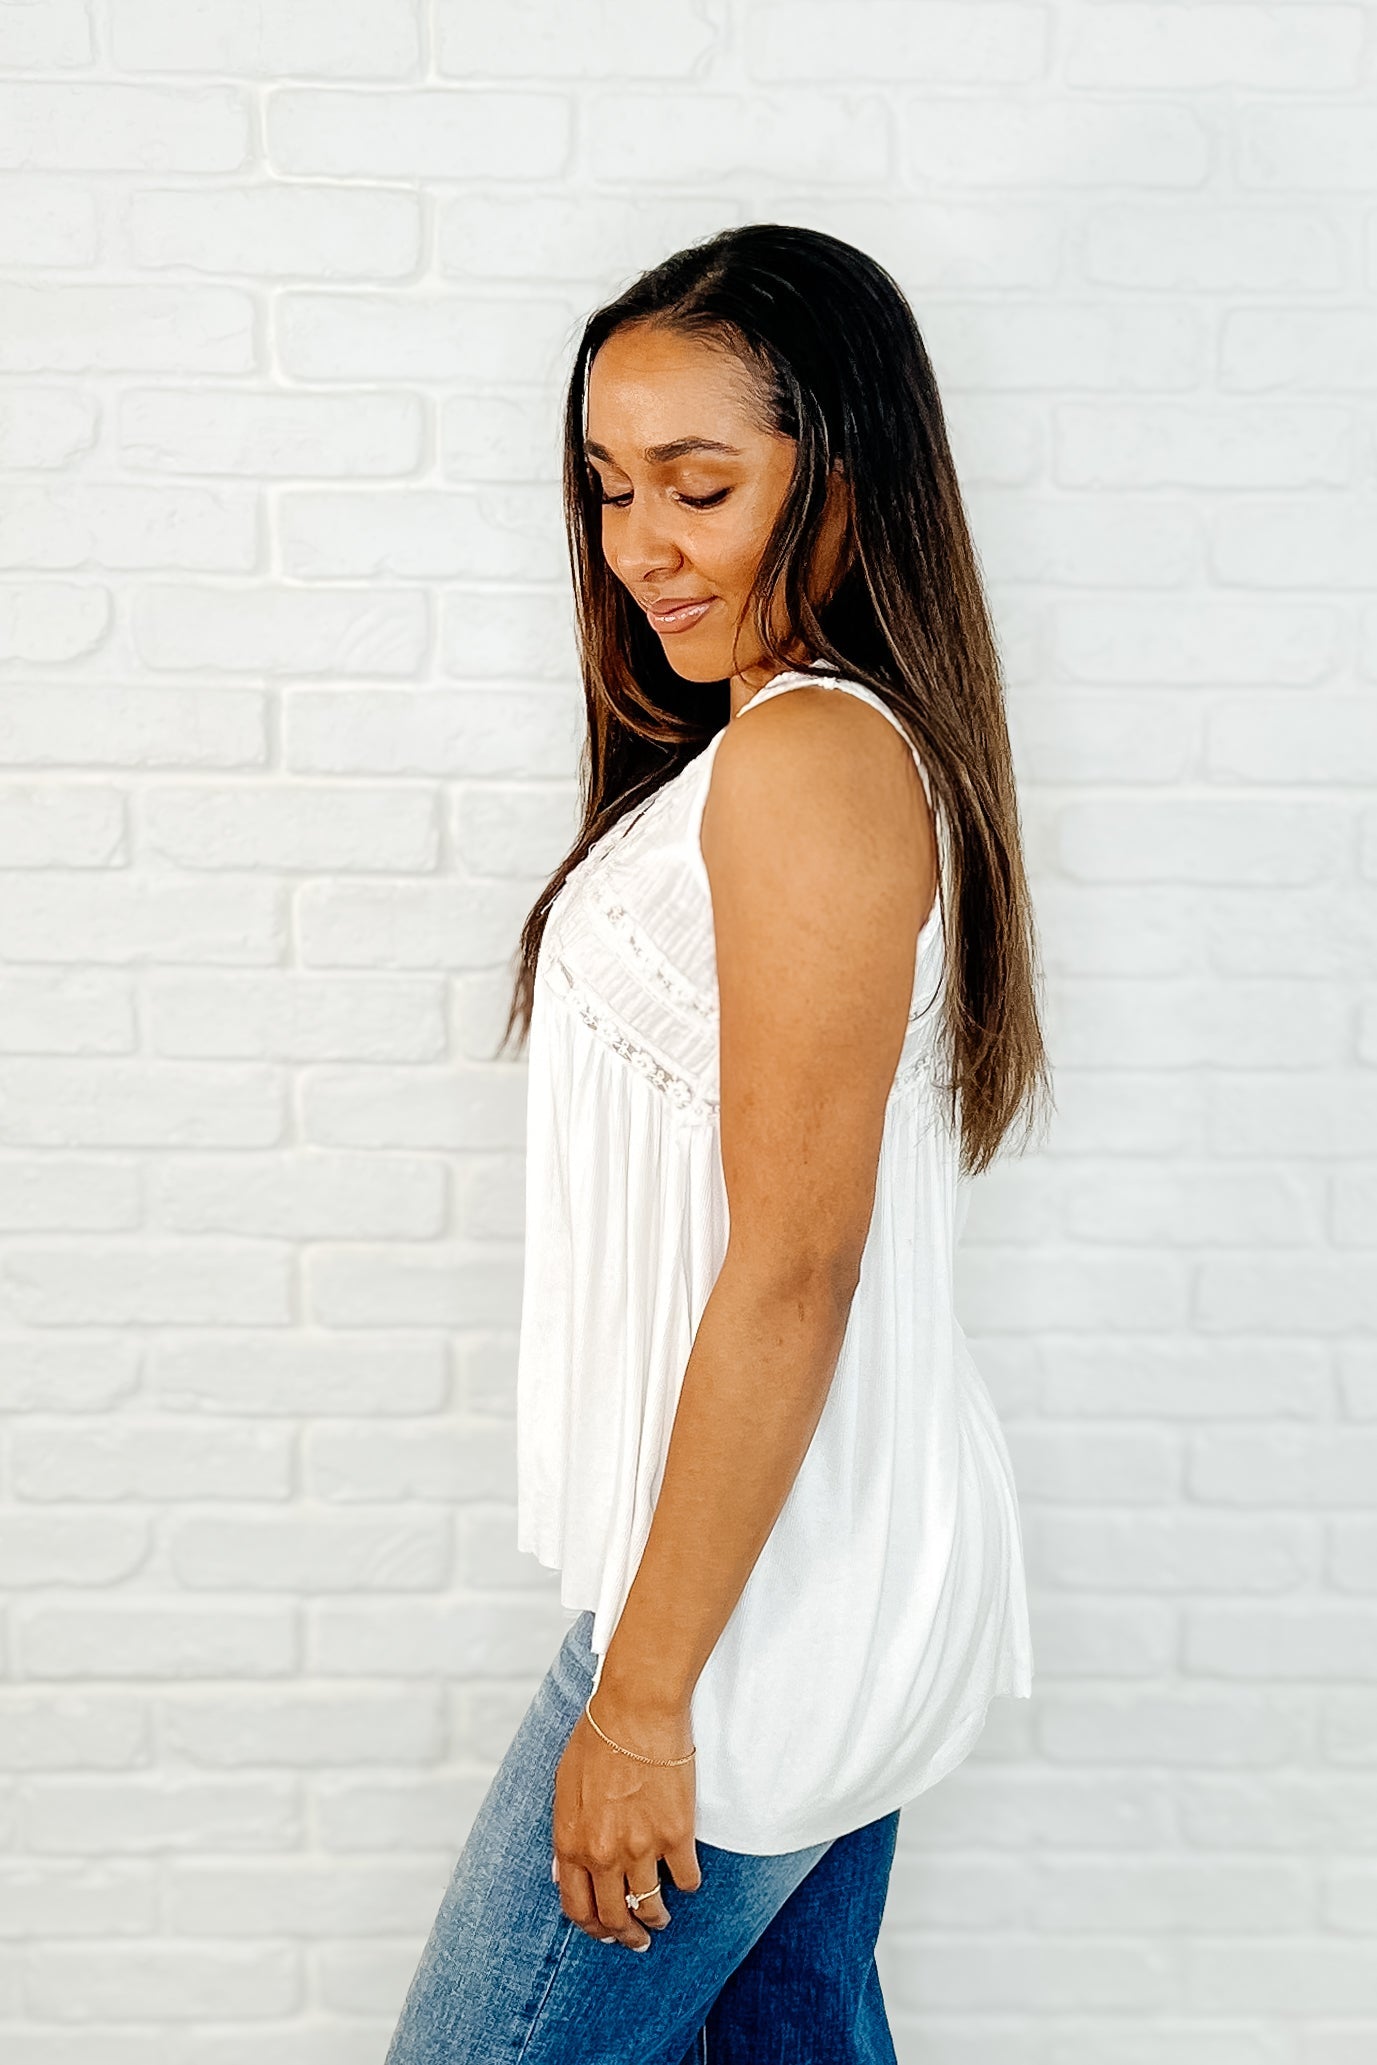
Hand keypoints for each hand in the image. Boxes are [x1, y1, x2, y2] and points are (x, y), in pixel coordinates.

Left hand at [552, 1691, 701, 1949]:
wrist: (636, 1710)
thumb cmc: (598, 1737)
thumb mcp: (564, 1786)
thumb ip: (564, 1834)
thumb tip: (562, 1870)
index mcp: (572, 1844)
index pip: (577, 1907)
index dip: (592, 1928)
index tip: (606, 1933)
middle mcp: (604, 1855)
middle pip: (614, 1917)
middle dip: (626, 1936)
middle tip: (637, 1940)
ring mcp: (642, 1848)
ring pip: (651, 1907)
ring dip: (656, 1918)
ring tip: (661, 1917)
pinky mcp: (677, 1835)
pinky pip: (687, 1879)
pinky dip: (687, 1883)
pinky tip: (686, 1877)